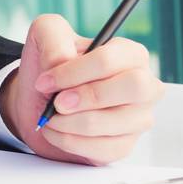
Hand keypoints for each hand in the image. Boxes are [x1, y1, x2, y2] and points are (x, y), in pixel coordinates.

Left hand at [0, 13, 162, 164]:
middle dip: (89, 97)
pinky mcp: (125, 144)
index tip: (45, 82)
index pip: (111, 60)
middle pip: (134, 88)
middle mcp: (143, 86)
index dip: (75, 72)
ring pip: (116, 124)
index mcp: (128, 54)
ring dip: (72, 123)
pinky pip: (106, 149)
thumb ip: (53, 35)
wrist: (39, 99)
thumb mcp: (44, 34)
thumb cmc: (50, 64)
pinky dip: (71, 141)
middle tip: (57, 103)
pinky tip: (55, 131)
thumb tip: (62, 60)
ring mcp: (138, 118)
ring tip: (49, 117)